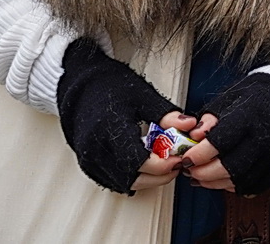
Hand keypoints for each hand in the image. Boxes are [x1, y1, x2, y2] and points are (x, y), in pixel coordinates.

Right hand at [55, 37, 184, 194]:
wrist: (80, 86)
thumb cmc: (111, 87)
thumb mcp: (143, 96)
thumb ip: (166, 114)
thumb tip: (190, 125)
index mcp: (109, 130)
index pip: (138, 161)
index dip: (162, 165)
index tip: (180, 158)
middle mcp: (95, 150)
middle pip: (131, 177)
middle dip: (159, 175)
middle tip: (178, 163)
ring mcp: (89, 160)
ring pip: (123, 182)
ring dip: (147, 178)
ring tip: (166, 164)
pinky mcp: (88, 165)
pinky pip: (113, 180)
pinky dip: (133, 177)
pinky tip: (148, 166)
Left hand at [182, 73, 269, 194]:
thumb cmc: (263, 99)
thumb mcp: (235, 98)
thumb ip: (212, 117)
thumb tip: (194, 134)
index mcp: (252, 115)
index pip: (220, 142)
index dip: (199, 154)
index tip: (187, 157)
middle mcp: (267, 137)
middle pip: (229, 167)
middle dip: (204, 173)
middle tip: (192, 170)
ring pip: (240, 181)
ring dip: (216, 183)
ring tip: (203, 177)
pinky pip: (254, 187)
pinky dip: (235, 186)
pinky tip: (225, 179)